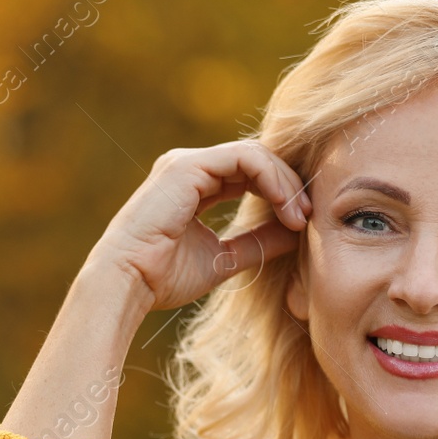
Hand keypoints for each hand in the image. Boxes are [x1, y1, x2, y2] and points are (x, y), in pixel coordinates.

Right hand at [85, 138, 310, 311]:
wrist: (129, 283)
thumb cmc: (164, 277)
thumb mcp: (224, 259)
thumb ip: (257, 243)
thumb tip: (294, 234)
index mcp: (194, 186)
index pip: (250, 174)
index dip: (281, 193)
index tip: (302, 224)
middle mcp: (189, 168)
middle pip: (257, 160)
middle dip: (289, 186)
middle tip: (309, 217)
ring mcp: (187, 163)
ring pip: (255, 155)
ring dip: (285, 183)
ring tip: (300, 215)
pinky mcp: (188, 166)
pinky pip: (245, 158)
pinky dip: (272, 178)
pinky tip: (286, 204)